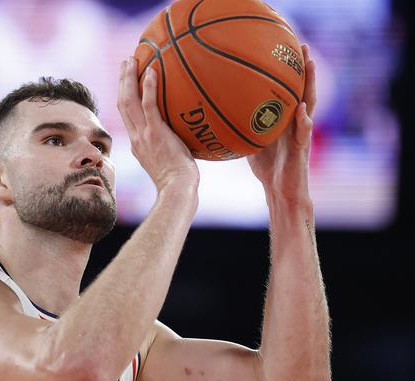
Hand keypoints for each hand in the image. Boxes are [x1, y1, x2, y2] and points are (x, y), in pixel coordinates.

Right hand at [118, 57, 198, 192]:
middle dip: (122, 81)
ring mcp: (143, 135)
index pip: (126, 116)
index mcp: (137, 143)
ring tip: (132, 59)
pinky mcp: (155, 133)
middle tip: (126, 62)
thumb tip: (182, 138)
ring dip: (129, 78)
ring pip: (129, 101)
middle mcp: (136, 137)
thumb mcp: (168, 162)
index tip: (128, 81)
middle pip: (122, 103)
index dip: (125, 96)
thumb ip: (169, 148)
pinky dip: (148, 87)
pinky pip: (149, 105)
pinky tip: (152, 71)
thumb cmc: (179, 180)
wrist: (177, 188)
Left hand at [246, 44, 316, 204]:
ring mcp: (301, 134)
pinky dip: (304, 120)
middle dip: (303, 68)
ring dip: (310, 84)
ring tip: (309, 65)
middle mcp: (296, 122)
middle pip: (302, 90)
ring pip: (309, 105)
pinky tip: (301, 109)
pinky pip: (304, 133)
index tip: (283, 48)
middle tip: (301, 45)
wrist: (281, 191)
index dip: (288, 71)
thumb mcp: (250, 142)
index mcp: (285, 119)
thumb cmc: (267, 168)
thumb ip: (240, 127)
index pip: (288, 90)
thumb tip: (214, 117)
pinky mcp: (302, 149)